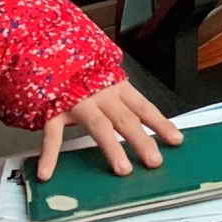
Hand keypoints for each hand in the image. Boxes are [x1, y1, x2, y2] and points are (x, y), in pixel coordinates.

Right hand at [37, 80, 182, 179]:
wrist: (45, 49)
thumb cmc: (77, 71)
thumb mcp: (102, 80)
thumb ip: (116, 99)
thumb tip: (137, 124)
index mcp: (116, 87)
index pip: (143, 107)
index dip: (160, 124)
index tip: (176, 141)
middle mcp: (101, 94)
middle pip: (126, 119)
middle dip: (142, 140)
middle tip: (155, 161)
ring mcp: (77, 101)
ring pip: (98, 126)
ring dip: (111, 148)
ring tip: (122, 169)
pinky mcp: (53, 109)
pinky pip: (52, 133)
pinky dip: (50, 153)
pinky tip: (47, 172)